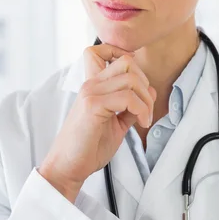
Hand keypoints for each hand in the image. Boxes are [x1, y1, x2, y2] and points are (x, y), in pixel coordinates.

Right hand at [39, 43, 156, 197]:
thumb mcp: (116, 123)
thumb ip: (131, 106)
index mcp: (94, 86)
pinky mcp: (93, 106)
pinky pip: (128, 98)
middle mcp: (91, 84)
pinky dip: (142, 110)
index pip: (102, 51)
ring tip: (145, 118)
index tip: (139, 84)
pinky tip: (141, 123)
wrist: (68, 168)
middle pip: (127, 62)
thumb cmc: (89, 147)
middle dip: (146, 84)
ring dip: (146, 100)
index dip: (125, 56)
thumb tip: (150, 92)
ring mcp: (91, 93)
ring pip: (131, 78)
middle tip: (147, 109)